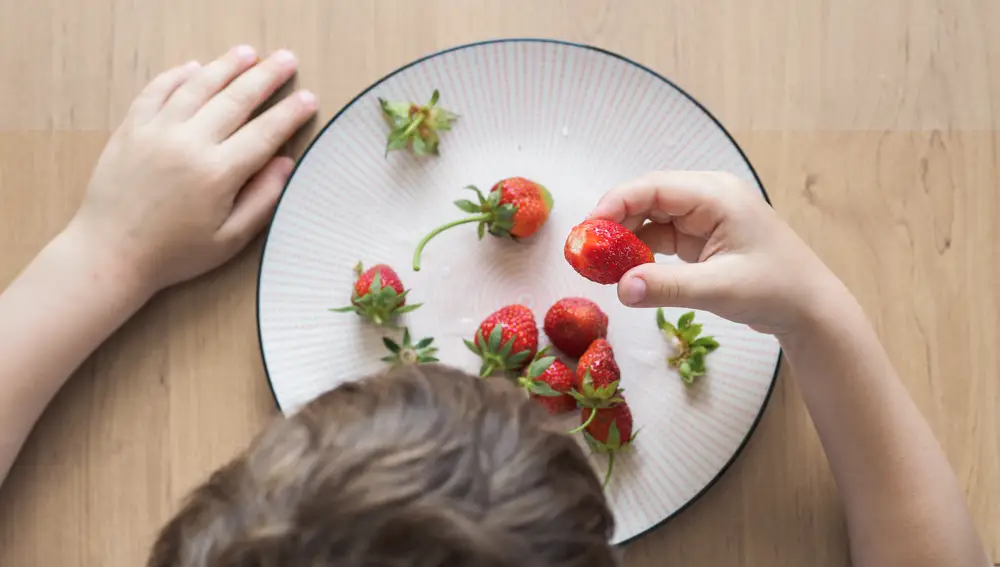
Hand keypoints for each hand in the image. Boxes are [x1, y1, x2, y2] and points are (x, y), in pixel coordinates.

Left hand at [68, 45, 316, 293]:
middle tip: (286, 60)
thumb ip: (262, 200)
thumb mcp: (229, 239)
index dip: (290, 114)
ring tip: (247, 53)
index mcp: (218, 173)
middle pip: (236, 99)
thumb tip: (286, 164)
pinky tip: (195, 67)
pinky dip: (177, 75)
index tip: (309, 98)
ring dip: (226, 66)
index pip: (265, 133)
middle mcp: (189, 144)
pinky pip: (157, 91)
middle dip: (266, 77)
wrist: (110, 253)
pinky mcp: (131, 129)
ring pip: (198, 86)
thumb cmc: (175, 254)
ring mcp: (156, 132)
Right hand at [588, 171, 844, 335]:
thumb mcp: (719, 289)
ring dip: (625, 239)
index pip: (654, 187)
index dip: (616, 203)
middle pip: (648, 198)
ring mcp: (704, 217)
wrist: (809, 310)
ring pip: (651, 217)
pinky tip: (625, 271)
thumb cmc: (776, 290)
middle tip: (586, 251)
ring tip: (599, 264)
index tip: (588, 230)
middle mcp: (708, 198)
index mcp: (716, 195)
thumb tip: (620, 289)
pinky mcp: (701, 239)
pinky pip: (660, 236)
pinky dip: (640, 252)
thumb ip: (667, 286)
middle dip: (615, 222)